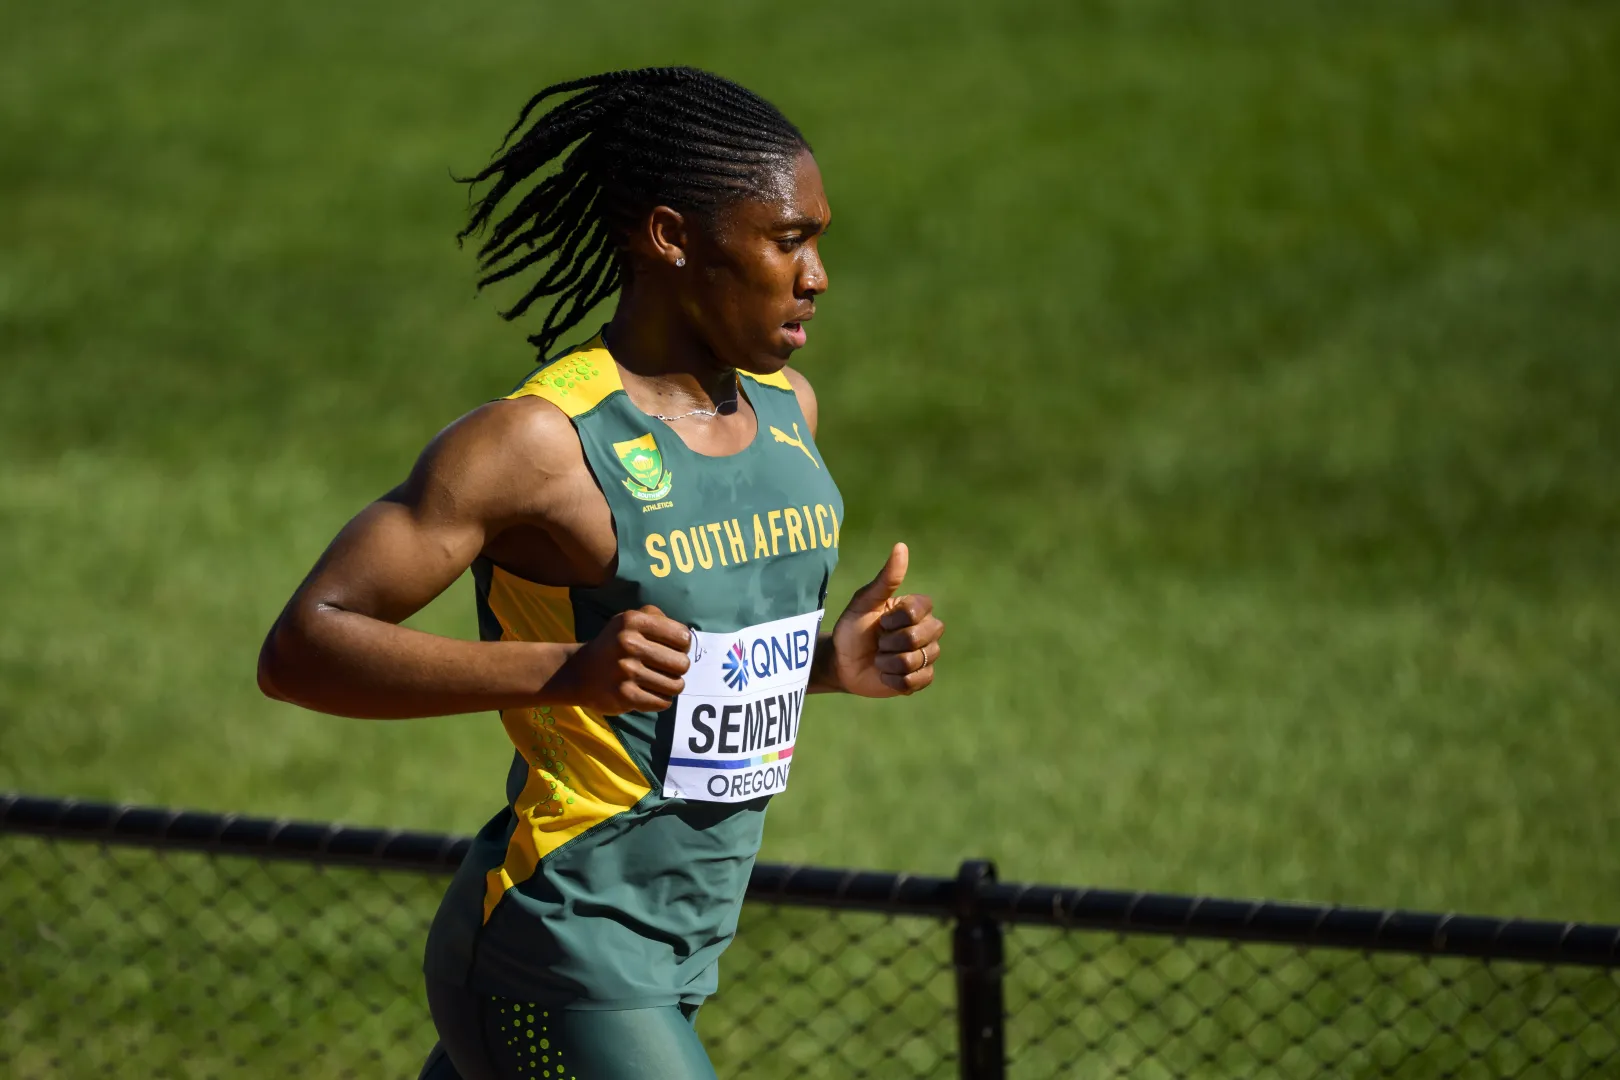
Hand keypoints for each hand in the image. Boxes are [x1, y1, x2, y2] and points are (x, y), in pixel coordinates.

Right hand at [547, 605, 690, 713]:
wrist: (581, 672)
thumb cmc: (615, 644)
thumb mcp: (630, 619)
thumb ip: (657, 618)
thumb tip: (686, 636)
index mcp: (633, 621)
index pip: (683, 637)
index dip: (682, 645)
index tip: (672, 649)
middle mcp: (628, 643)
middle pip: (682, 664)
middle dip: (678, 668)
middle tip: (665, 668)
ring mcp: (626, 671)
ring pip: (676, 686)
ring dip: (670, 685)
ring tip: (658, 681)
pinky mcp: (625, 695)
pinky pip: (663, 702)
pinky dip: (660, 699)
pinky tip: (648, 692)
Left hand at [824, 543, 943, 697]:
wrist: (842, 663)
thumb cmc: (852, 628)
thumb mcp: (864, 602)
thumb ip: (886, 578)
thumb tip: (901, 546)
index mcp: (917, 608)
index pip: (919, 611)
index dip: (896, 620)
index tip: (880, 621)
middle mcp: (928, 630)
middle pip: (920, 637)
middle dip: (890, 642)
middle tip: (878, 642)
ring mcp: (926, 655)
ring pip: (917, 661)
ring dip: (889, 662)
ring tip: (879, 658)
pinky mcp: (921, 678)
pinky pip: (915, 680)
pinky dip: (893, 679)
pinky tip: (884, 674)